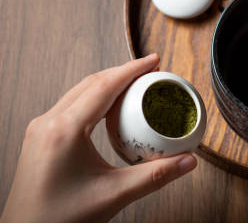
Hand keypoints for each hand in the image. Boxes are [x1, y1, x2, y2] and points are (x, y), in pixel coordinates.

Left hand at [0, 54, 197, 222]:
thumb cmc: (58, 220)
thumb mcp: (113, 196)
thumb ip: (155, 176)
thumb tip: (187, 161)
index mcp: (65, 130)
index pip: (104, 87)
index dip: (132, 70)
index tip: (154, 60)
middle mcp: (48, 123)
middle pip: (91, 83)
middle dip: (123, 72)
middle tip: (150, 70)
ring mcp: (41, 130)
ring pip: (78, 92)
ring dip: (108, 84)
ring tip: (134, 85)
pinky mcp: (40, 139)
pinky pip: (70, 106)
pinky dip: (94, 98)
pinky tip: (109, 108)